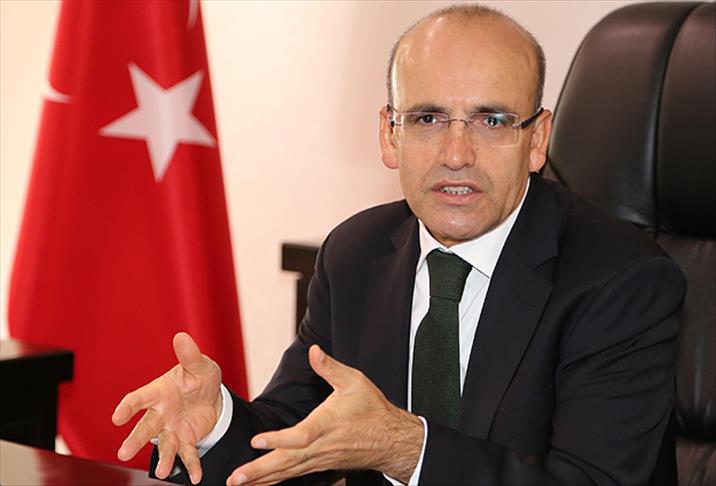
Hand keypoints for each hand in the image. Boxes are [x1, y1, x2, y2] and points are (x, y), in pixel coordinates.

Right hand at [112, 332, 222, 483]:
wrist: (212, 397)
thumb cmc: (199, 378)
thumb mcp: (200, 365)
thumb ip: (190, 356)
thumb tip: (181, 337)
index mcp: (160, 391)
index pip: (139, 398)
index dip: (128, 406)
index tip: (117, 417)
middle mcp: (161, 413)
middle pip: (146, 427)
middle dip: (135, 439)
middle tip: (123, 453)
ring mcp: (172, 428)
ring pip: (164, 444)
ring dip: (163, 458)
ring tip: (163, 471)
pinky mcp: (185, 440)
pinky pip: (187, 454)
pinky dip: (191, 466)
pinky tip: (194, 477)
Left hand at [226, 345, 423, 484]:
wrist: (391, 440)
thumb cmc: (372, 409)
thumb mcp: (354, 381)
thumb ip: (330, 367)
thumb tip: (313, 350)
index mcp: (328, 424)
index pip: (301, 435)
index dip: (279, 439)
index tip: (256, 441)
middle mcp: (322, 446)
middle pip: (288, 461)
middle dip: (260, 470)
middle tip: (236, 478)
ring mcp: (320, 459)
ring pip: (288, 472)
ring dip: (262, 479)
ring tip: (238, 483)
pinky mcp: (320, 465)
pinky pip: (294, 474)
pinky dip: (275, 480)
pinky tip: (259, 483)